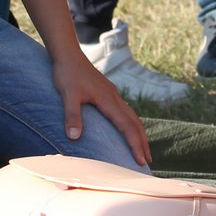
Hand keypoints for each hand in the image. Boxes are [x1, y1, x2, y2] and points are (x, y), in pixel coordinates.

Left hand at [50, 52, 150, 166]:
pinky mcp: (108, 92)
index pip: (127, 126)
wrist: (68, 53)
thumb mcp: (67, 95)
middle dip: (142, 143)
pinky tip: (127, 129)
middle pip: (135, 123)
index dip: (135, 145)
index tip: (141, 161)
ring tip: (142, 150)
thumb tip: (74, 138)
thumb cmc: (67, 73)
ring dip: (138, 134)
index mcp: (108, 100)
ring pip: (132, 116)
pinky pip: (125, 111)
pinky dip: (131, 124)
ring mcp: (112, 94)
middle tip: (148, 162)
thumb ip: (72, 115)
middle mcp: (114, 97)